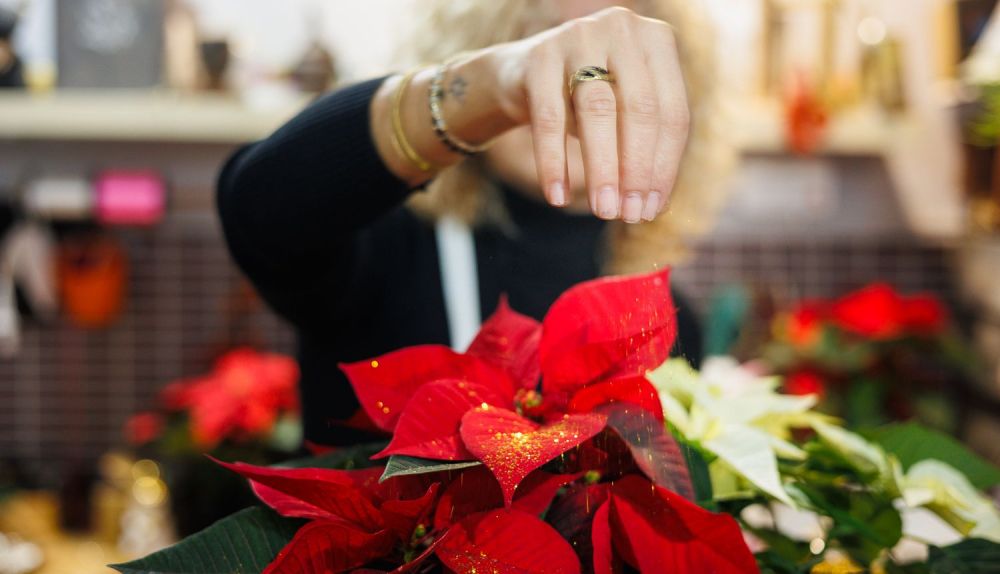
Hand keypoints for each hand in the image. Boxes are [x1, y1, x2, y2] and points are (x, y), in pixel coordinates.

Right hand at [493, 6, 689, 222]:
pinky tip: (557, 197)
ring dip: (602, 168)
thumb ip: (643, 151)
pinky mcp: (539, 53)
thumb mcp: (622, 116)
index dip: (664, 167)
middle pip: (639, 109)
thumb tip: (653, 208)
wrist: (521, 76)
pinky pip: (549, 118)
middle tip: (627, 214)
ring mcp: (580, 35)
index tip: (651, 210)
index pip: (672, 113)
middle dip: (636, 169)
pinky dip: (554, 162)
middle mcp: (623, 28)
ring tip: (603, 209)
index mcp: (657, 41)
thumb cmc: (585, 100)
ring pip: (597, 110)